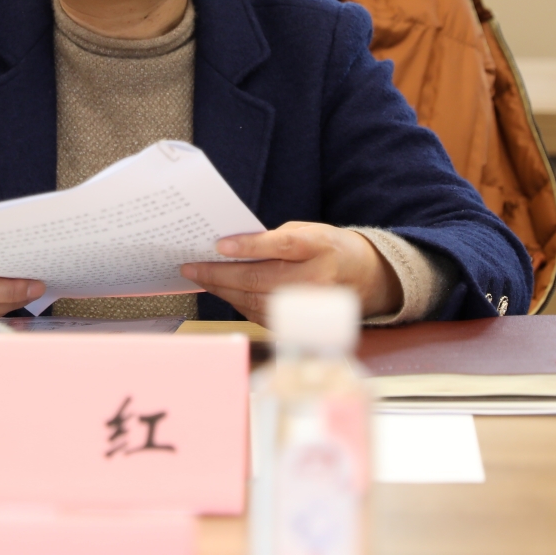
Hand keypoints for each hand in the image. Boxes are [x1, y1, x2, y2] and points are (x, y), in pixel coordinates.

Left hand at [179, 222, 400, 323]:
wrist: (364, 279)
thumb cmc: (330, 249)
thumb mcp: (310, 231)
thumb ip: (275, 238)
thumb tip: (232, 248)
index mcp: (320, 248)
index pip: (281, 246)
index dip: (249, 246)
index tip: (219, 244)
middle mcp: (315, 280)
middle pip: (259, 279)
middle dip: (219, 274)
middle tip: (191, 267)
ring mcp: (307, 307)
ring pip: (254, 300)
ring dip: (222, 290)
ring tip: (199, 278)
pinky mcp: (298, 323)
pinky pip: (258, 313)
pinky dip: (236, 302)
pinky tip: (221, 291)